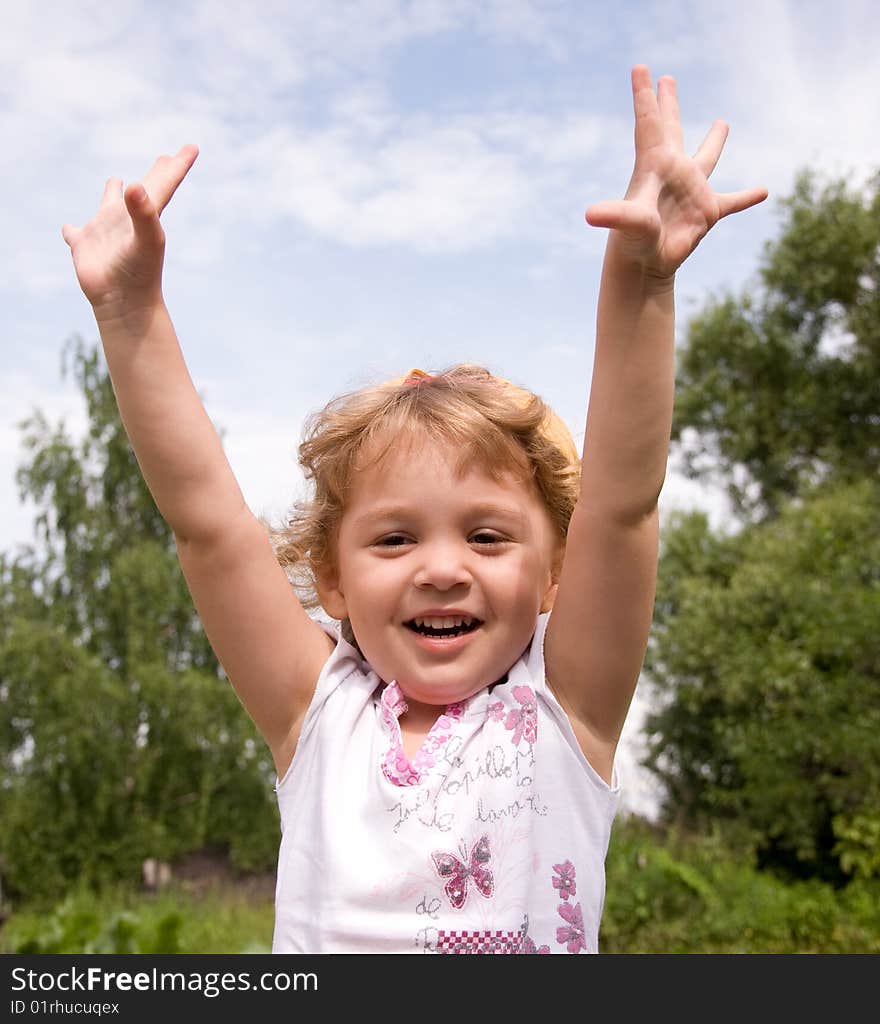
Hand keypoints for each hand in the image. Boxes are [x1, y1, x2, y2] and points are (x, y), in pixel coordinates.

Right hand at [62, 145, 198, 320]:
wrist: (124, 304)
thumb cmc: (140, 274)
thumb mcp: (146, 240)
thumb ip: (143, 213)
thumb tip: (133, 186)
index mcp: (145, 215)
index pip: (164, 184)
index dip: (177, 166)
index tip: (193, 148)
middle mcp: (126, 220)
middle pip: (142, 190)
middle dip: (155, 174)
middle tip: (165, 158)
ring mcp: (104, 233)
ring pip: (108, 206)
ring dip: (112, 193)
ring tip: (117, 180)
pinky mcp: (83, 248)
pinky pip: (74, 235)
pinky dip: (71, 231)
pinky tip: (68, 229)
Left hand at [585, 66, 766, 279]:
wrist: (645, 268)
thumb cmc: (633, 242)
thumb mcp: (629, 222)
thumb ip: (615, 214)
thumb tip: (590, 214)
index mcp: (655, 165)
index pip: (649, 122)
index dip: (644, 95)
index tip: (639, 67)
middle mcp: (673, 172)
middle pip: (671, 129)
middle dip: (668, 104)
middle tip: (667, 78)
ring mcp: (691, 191)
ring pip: (706, 158)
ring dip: (714, 141)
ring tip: (722, 122)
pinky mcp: (706, 213)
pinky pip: (732, 201)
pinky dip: (747, 197)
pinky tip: (763, 190)